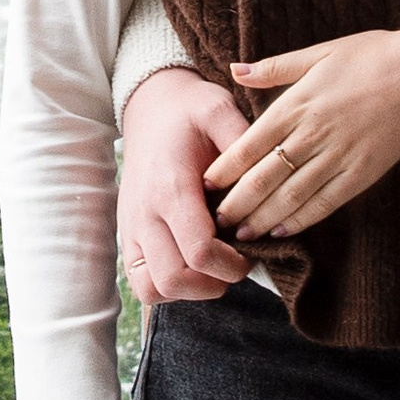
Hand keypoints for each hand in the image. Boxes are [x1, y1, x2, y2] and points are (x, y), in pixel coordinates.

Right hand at [118, 66, 251, 303]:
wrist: (150, 108)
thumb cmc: (190, 112)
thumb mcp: (219, 110)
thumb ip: (243, 141)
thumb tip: (272, 172)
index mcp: (170, 187)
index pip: (199, 250)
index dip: (231, 264)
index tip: (251, 251)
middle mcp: (145, 214)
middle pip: (174, 278)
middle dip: (213, 283)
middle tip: (236, 266)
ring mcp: (131, 228)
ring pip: (152, 288)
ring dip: (188, 291)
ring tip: (214, 270)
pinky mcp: (128, 237)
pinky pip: (140, 282)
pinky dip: (167, 287)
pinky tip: (193, 268)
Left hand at [204, 17, 399, 240]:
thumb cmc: (370, 56)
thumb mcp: (318, 52)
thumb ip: (273, 68)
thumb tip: (232, 69)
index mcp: (297, 103)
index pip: (249, 143)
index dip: (224, 168)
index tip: (205, 185)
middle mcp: (313, 133)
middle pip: (264, 176)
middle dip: (237, 203)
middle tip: (216, 221)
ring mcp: (338, 156)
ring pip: (291, 195)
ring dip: (263, 218)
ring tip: (242, 235)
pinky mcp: (363, 172)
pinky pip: (326, 202)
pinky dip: (302, 219)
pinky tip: (283, 231)